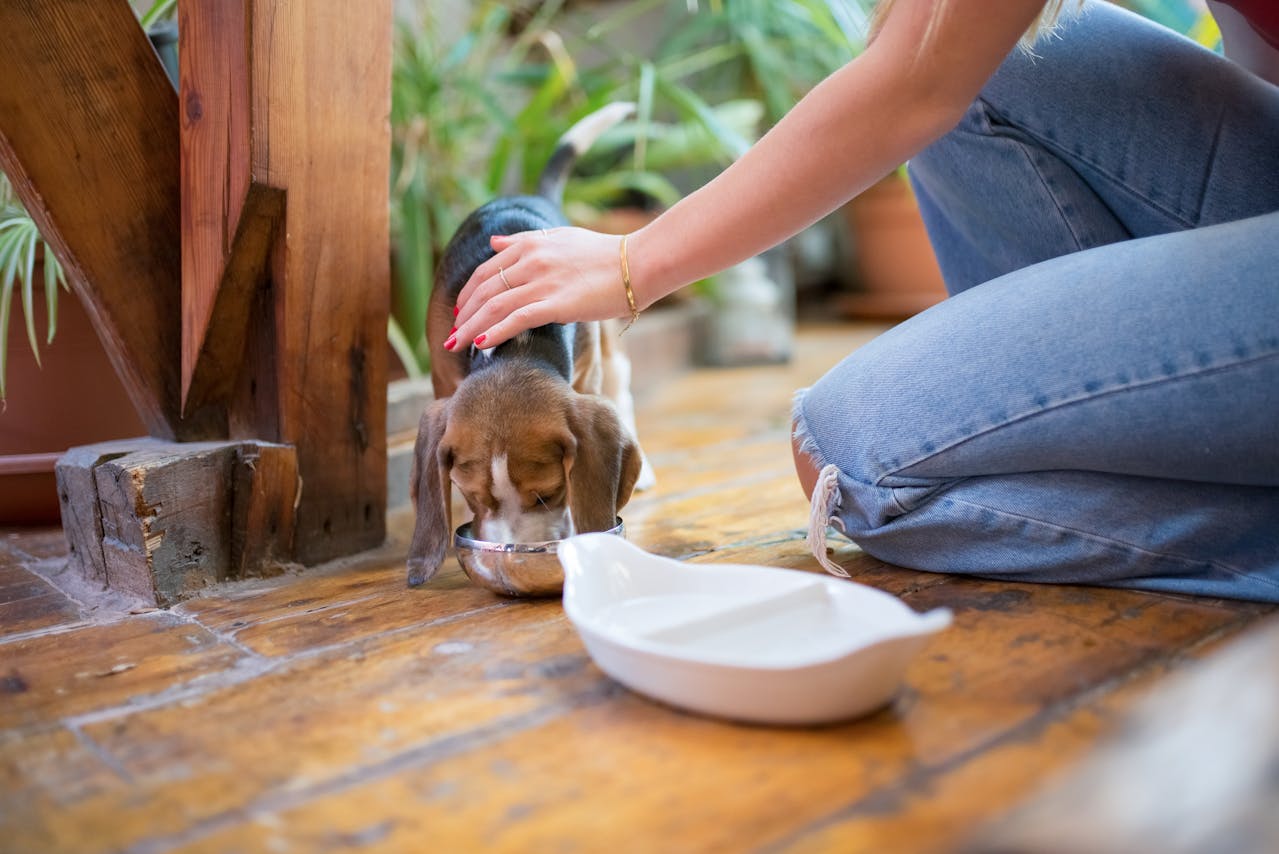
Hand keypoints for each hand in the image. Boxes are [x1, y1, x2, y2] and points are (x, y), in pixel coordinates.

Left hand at [448, 227, 632, 350]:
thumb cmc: (604, 254)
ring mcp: (542, 281)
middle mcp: (530, 260)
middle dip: (464, 315)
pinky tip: (481, 345)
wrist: (638, 263)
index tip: (460, 313)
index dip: (468, 294)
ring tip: (456, 345)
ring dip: (471, 327)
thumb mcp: (560, 237)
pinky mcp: (556, 303)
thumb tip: (494, 243)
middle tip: (451, 335)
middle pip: (484, 290)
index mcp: (529, 243)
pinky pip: (516, 319)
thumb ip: (524, 240)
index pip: (486, 270)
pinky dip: (495, 332)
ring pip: (494, 306)